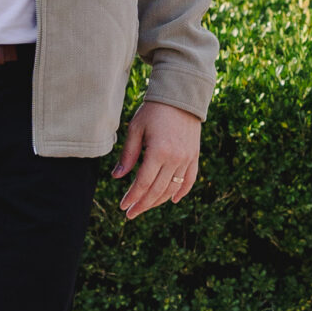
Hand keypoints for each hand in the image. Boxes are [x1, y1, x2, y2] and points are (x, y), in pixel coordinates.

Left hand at [112, 101, 200, 218]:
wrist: (180, 97)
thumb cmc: (153, 111)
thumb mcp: (136, 129)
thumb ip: (128, 155)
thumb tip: (117, 177)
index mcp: (158, 152)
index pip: (143, 183)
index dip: (133, 196)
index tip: (123, 206)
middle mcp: (175, 158)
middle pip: (157, 190)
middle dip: (142, 204)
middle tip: (130, 213)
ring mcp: (187, 158)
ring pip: (173, 188)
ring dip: (158, 201)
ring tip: (145, 206)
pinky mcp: (194, 156)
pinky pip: (190, 180)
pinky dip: (182, 192)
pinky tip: (172, 200)